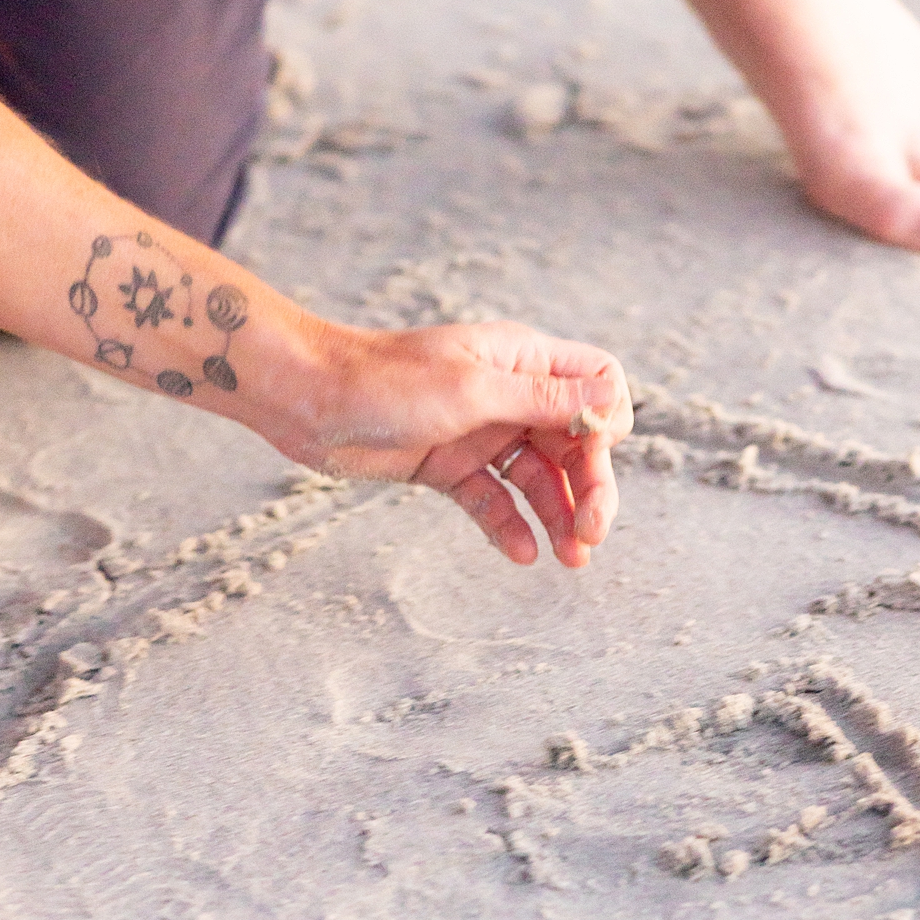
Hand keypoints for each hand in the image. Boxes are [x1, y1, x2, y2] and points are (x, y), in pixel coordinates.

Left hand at [254, 318, 633, 568]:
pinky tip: (522, 553)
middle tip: (591, 534)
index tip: (597, 454)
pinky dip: (509, 525)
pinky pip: (492, 499)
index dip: (606, 421)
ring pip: (537, 478)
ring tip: (570, 560)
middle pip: (573, 441)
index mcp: (522, 360)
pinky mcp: (449, 466)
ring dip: (557, 516)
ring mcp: (480, 432)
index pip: (596, 383)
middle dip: (588, 486)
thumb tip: (612, 400)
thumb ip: (544, 399)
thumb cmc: (385, 379)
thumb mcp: (473, 389)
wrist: (307, 398)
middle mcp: (509, 395)